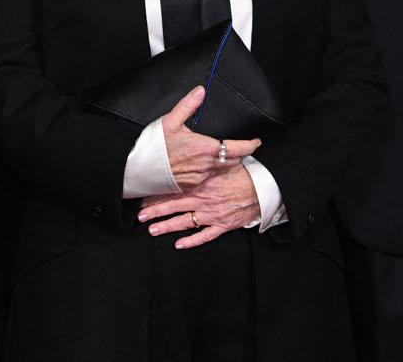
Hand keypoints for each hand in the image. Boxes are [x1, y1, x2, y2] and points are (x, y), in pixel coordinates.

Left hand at [139, 165, 261, 248]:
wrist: (261, 188)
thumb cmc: (242, 174)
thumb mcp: (221, 164)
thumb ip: (204, 164)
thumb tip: (190, 158)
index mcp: (202, 184)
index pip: (175, 190)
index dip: (158, 194)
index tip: (144, 198)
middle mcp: (204, 199)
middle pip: (175, 206)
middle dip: (156, 211)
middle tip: (141, 216)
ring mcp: (212, 214)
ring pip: (186, 222)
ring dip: (168, 226)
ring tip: (153, 230)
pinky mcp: (222, 225)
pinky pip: (205, 236)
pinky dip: (192, 241)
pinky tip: (179, 244)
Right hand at [162, 86, 261, 188]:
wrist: (137, 170)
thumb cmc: (152, 147)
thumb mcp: (170, 120)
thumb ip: (188, 105)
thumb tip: (200, 91)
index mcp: (205, 148)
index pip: (238, 148)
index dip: (251, 145)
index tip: (256, 142)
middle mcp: (205, 166)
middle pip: (232, 161)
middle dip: (237, 154)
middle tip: (237, 146)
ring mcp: (199, 178)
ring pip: (220, 170)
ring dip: (224, 163)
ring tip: (219, 155)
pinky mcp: (191, 186)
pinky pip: (207, 178)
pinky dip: (210, 171)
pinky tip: (201, 165)